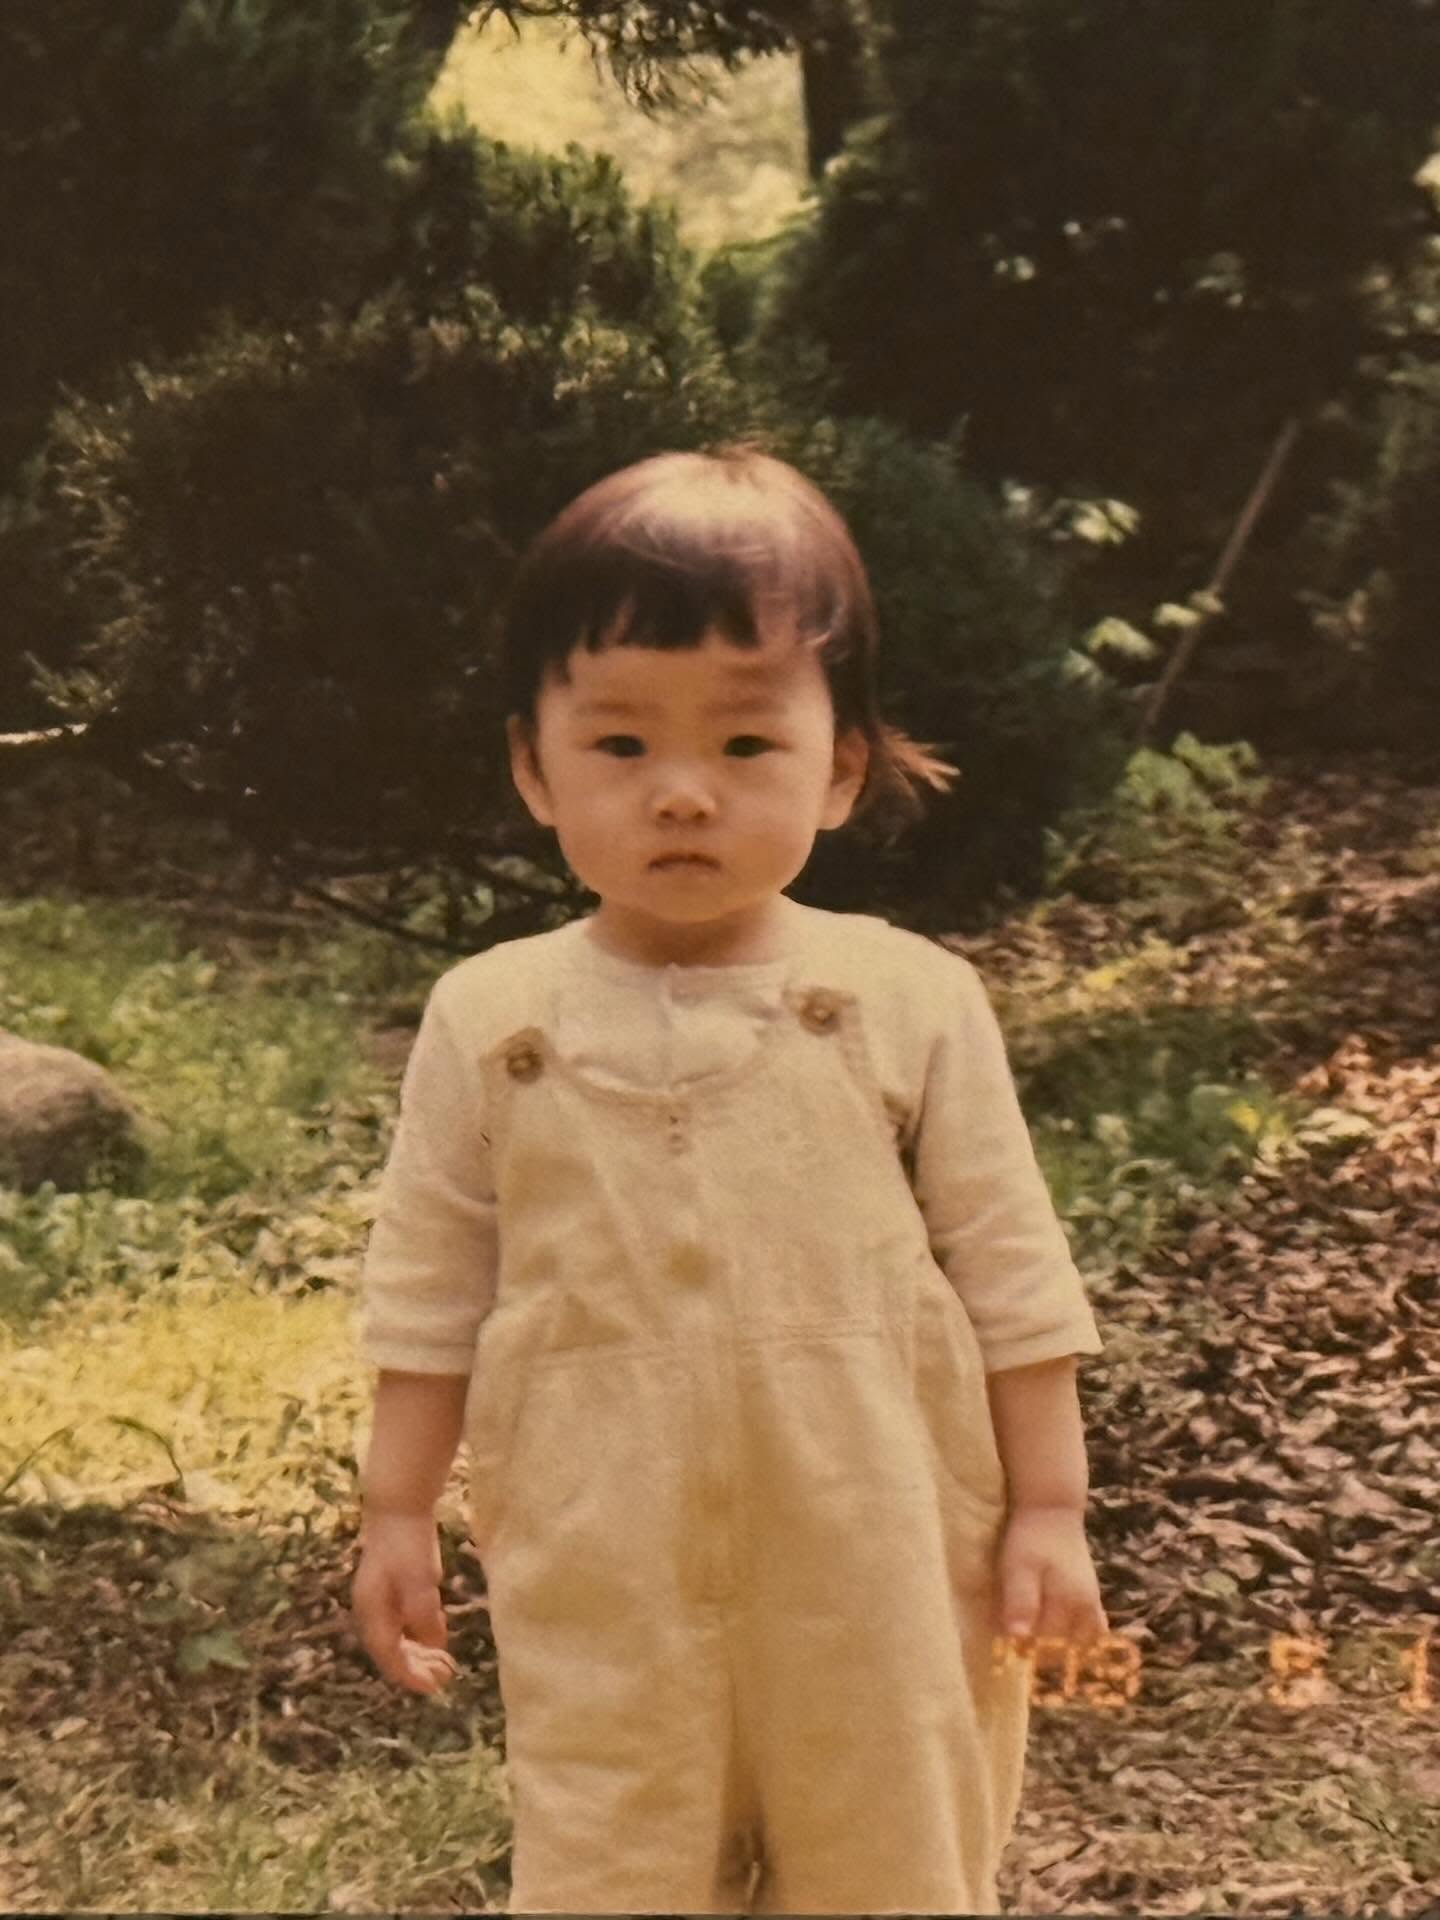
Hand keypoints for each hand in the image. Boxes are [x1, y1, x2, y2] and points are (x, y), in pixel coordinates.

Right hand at [351, 1509, 460, 1695]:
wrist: (398, 1505)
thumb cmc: (407, 1544)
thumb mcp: (420, 1583)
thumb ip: (425, 1617)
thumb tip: (434, 1646)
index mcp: (373, 1613)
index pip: (390, 1657)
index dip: (411, 1676)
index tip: (435, 1689)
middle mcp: (371, 1611)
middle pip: (392, 1651)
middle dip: (417, 1667)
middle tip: (446, 1677)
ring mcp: (379, 1599)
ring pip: (397, 1638)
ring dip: (419, 1653)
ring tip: (444, 1663)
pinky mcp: (390, 1587)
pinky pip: (402, 1622)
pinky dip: (419, 1634)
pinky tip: (436, 1637)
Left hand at [993, 1504, 1108, 1652]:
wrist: (1051, 1507)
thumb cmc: (1031, 1537)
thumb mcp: (1018, 1567)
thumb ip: (1020, 1602)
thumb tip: (1017, 1640)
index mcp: (1070, 1604)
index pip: (1046, 1646)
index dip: (1023, 1653)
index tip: (1003, 1658)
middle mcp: (1086, 1609)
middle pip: (1063, 1648)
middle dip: (1041, 1655)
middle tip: (1014, 1655)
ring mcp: (1091, 1603)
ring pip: (1079, 1642)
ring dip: (1059, 1651)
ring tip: (1036, 1651)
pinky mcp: (1089, 1595)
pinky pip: (1093, 1629)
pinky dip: (1083, 1642)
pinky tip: (1068, 1645)